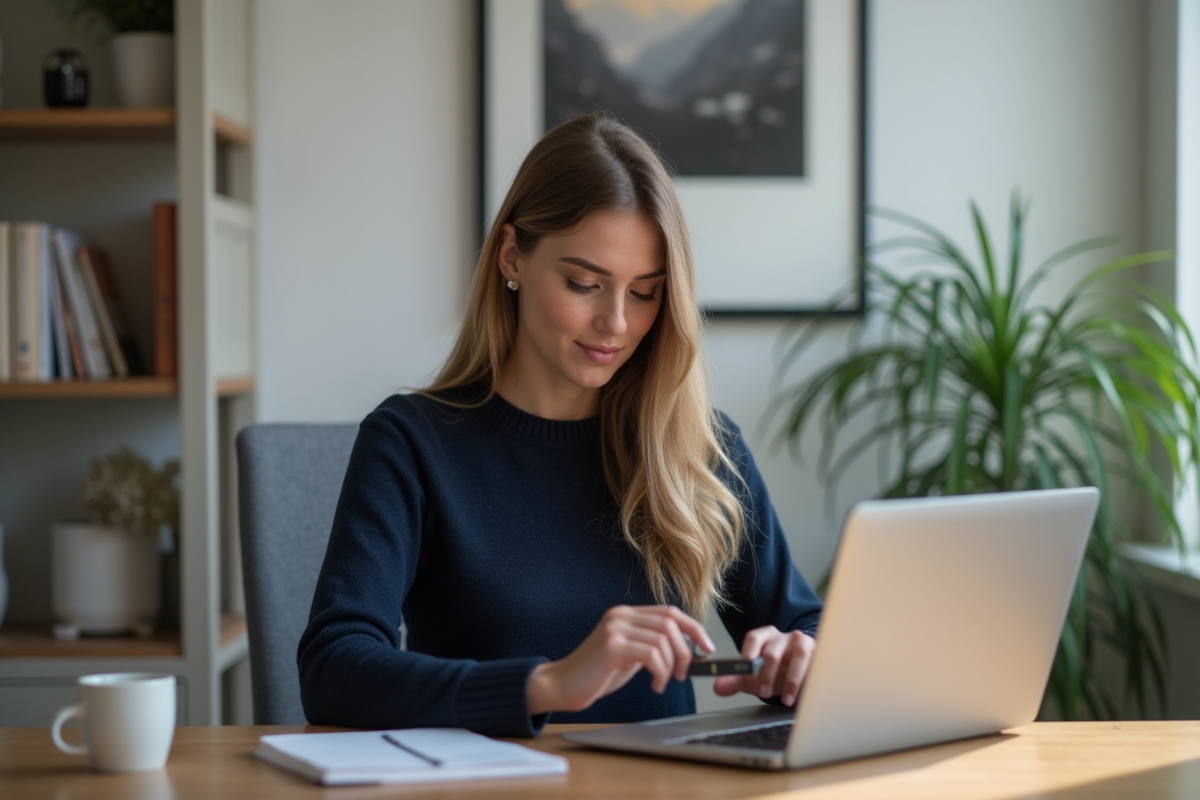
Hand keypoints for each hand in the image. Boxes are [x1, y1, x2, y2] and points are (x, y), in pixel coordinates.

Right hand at [527, 605, 714, 715]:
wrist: (562, 685)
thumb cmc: (596, 674)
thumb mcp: (629, 654)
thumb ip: (650, 645)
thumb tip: (684, 648)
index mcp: (627, 614)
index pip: (670, 612)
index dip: (694, 628)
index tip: (708, 647)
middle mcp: (621, 615)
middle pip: (671, 623)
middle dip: (685, 651)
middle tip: (682, 673)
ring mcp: (615, 628)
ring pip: (663, 639)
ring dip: (671, 666)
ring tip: (663, 681)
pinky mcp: (612, 646)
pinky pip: (651, 654)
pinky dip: (660, 672)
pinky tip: (655, 684)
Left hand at [712, 626, 814, 706]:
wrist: (804, 676)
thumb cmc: (778, 673)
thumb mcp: (756, 678)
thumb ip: (736, 680)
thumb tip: (718, 686)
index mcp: (767, 637)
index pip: (754, 637)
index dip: (748, 653)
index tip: (746, 669)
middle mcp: (786, 637)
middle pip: (773, 651)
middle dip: (766, 674)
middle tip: (763, 693)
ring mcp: (805, 644)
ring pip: (798, 656)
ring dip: (790, 680)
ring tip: (786, 699)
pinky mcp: (821, 655)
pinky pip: (816, 665)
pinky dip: (809, 681)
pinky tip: (804, 694)